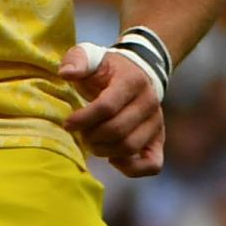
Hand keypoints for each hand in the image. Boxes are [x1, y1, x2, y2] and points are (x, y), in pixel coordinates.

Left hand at [59, 43, 164, 176]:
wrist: (137, 74)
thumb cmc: (106, 69)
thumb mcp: (91, 56)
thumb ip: (76, 60)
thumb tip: (66, 73)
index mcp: (132, 81)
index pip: (107, 106)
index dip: (83, 118)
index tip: (67, 123)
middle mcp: (149, 103)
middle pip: (117, 130)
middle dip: (91, 136)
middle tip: (80, 133)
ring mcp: (156, 123)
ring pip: (130, 147)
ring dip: (104, 150)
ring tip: (91, 141)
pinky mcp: (158, 140)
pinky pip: (152, 165)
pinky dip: (131, 169)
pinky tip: (112, 159)